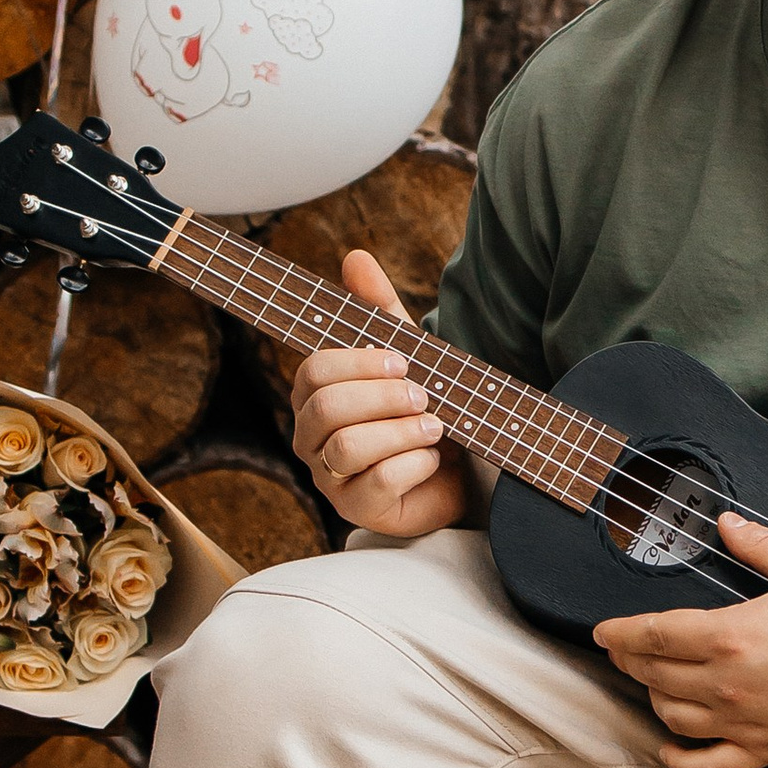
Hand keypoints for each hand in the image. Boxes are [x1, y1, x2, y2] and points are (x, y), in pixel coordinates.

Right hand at [289, 251, 475, 540]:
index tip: (402, 360)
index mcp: (315, 395)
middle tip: (422, 395)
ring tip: (434, 426)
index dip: (358, 363)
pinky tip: (433, 457)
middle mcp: (312, 437)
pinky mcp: (359, 511)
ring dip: (400, 431)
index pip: (313, 371)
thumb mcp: (404, 353)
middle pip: (324, 409)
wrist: (456, 468)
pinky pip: (377, 484)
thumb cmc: (417, 408)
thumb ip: (378, 310)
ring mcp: (331, 478)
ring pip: (346, 447)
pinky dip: (414, 464)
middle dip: (381, 397)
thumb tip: (355, 256)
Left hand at [593, 509, 767, 767]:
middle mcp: (728, 683)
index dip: (621, 633)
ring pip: (673, 716)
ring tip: (653, 682)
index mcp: (732, 635)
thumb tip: (727, 523)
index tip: (603, 632)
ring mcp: (743, 722)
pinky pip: (709, 765)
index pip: (655, 634)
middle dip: (631, 660)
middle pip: (656, 674)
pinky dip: (680, 761)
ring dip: (653, 698)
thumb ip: (760, 545)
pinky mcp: (764, 751)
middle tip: (623, 650)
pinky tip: (667, 750)